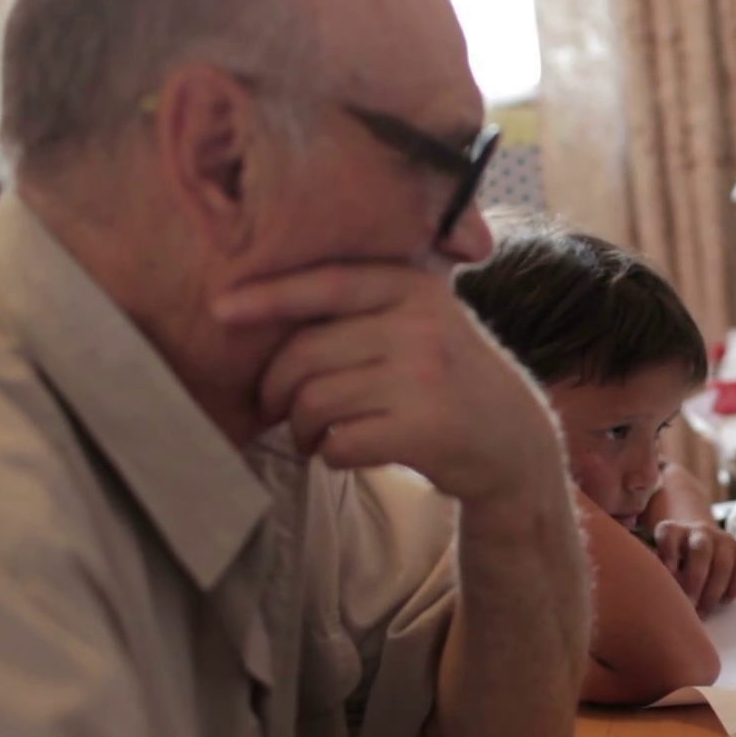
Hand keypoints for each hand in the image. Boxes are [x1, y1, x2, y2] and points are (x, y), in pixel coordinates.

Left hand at [213, 263, 562, 502]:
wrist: (514, 441)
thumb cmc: (448, 377)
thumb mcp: (425, 319)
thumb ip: (367, 302)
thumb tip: (260, 300)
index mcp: (414, 287)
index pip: (325, 284)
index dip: (268, 297)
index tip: (221, 311)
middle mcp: (420, 326)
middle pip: (307, 353)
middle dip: (275, 389)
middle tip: (273, 409)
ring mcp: (424, 379)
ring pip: (316, 401)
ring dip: (298, 428)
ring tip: (308, 435)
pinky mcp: (425, 430)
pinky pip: (340, 441)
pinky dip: (329, 453)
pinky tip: (343, 451)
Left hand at [653, 521, 735, 613]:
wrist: (697, 548)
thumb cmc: (672, 565)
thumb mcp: (659, 565)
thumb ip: (658, 576)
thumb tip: (660, 598)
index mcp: (672, 531)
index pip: (669, 533)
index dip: (668, 551)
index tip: (667, 573)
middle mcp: (698, 530)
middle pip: (700, 549)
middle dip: (696, 579)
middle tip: (689, 604)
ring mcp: (721, 538)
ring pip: (723, 561)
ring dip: (714, 590)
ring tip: (703, 611)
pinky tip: (725, 601)